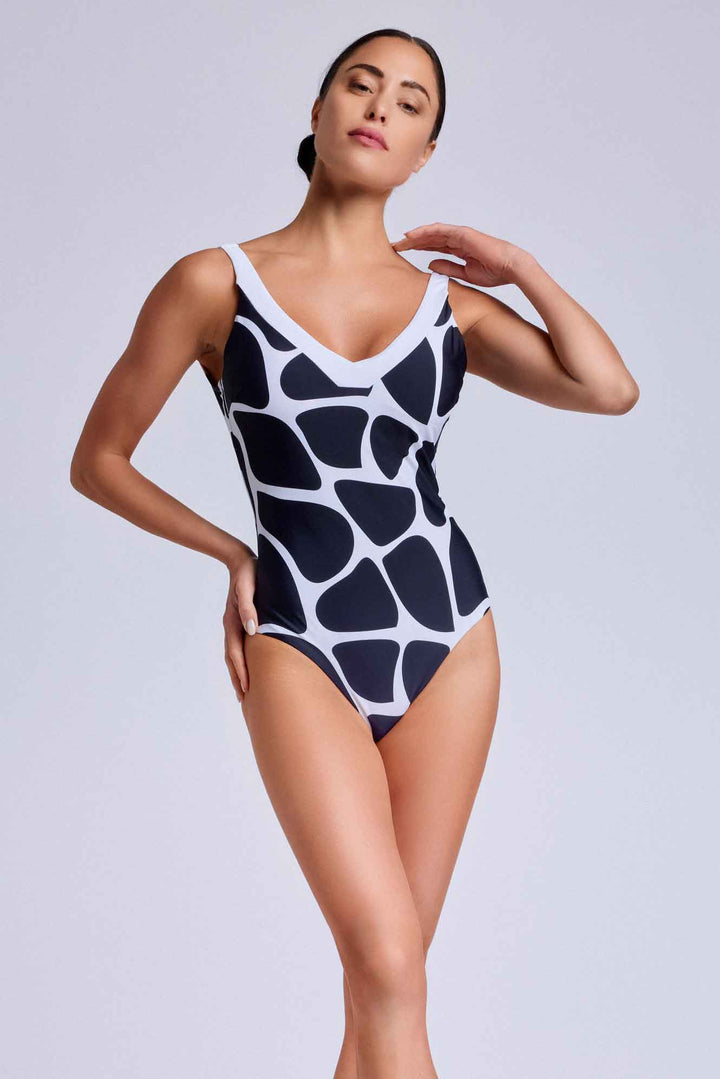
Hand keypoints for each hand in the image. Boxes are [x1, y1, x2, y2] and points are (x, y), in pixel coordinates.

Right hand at [223, 543, 257, 702]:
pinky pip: (239, 645)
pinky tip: (249, 665)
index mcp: (233, 621)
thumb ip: (249, 607)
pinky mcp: (240, 620)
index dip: (242, 671)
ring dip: (238, 672)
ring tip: (244, 690)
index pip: (236, 653)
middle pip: (232, 658)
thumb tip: (252, 629)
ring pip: (234, 653)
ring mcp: (234, 624)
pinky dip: (241, 659)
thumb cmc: (248, 572)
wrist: (240, 559)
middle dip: (238, 678)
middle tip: (244, 699)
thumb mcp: (249, 587)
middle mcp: (232, 625)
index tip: (247, 689)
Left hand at [391, 222, 532, 287]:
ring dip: (415, 236)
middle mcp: (457, 240)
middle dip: (412, 242)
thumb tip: (429, 264)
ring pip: (432, 233)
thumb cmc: (494, 272)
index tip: (402, 253)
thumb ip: (447, 268)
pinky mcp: (463, 234)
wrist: (510, 268)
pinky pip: (440, 230)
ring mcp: (460, 235)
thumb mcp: (465, 274)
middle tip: (394, 246)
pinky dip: (425, 231)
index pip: (433, 247)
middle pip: (430, 239)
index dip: (418, 249)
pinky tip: (412, 235)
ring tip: (399, 241)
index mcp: (458, 249)